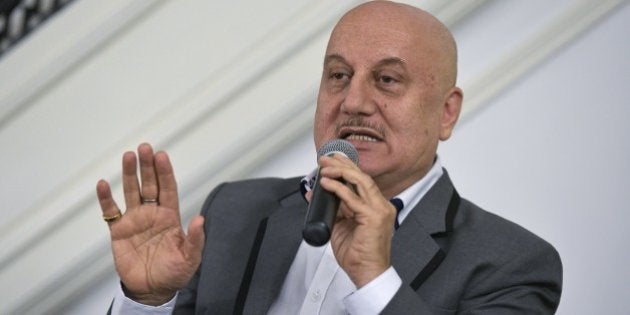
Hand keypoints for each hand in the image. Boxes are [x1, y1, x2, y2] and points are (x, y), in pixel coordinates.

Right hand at [96, 143, 204, 304]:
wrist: (152, 290)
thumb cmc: (174, 273)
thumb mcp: (190, 258)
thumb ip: (195, 239)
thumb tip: (200, 219)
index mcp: (170, 217)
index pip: (168, 189)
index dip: (165, 172)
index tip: (162, 155)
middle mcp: (152, 214)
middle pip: (149, 184)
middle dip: (147, 166)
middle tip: (144, 147)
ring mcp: (135, 220)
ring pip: (131, 191)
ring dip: (129, 174)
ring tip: (128, 156)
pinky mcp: (119, 231)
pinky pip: (111, 211)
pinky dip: (106, 199)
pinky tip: (103, 184)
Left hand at [316, 154, 396, 287]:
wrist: (367, 273)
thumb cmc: (357, 255)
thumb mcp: (341, 226)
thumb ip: (333, 209)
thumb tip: (315, 194)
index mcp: (376, 207)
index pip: (362, 181)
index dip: (347, 169)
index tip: (332, 161)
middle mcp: (381, 206)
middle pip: (362, 177)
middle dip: (343, 164)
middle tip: (326, 158)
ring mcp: (380, 210)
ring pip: (360, 181)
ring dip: (340, 171)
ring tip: (325, 166)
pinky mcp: (374, 217)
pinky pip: (353, 198)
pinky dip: (338, 188)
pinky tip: (326, 183)